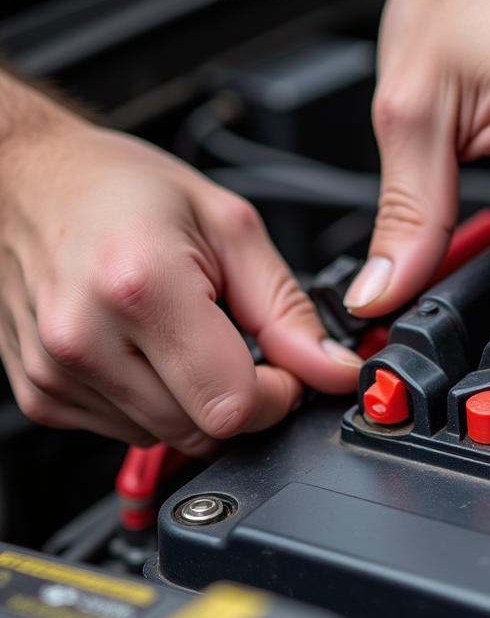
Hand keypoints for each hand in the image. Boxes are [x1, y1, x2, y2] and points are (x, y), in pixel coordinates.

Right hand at [0, 91, 360, 454]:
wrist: (29, 179)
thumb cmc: (122, 190)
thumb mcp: (230, 228)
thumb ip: (288, 310)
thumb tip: (332, 369)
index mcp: (142, 288)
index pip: (234, 405)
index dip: (278, 394)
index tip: (285, 367)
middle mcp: (86, 339)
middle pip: (203, 431)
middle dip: (242, 398)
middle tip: (236, 341)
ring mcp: (56, 373)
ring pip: (168, 438)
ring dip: (197, 401)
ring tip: (183, 333)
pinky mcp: (41, 395)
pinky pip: (127, 431)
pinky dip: (156, 402)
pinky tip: (147, 349)